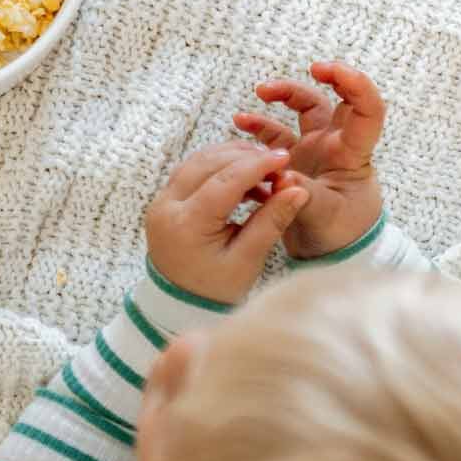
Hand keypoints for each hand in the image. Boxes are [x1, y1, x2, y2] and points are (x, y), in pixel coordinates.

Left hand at [146, 142, 308, 305]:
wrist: (179, 302)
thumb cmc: (214, 288)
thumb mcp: (247, 260)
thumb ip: (271, 222)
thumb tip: (298, 190)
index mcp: (185, 225)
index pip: (224, 183)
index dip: (257, 166)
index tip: (285, 158)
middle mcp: (166, 208)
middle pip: (208, 164)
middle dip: (246, 158)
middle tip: (278, 166)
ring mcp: (161, 202)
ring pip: (198, 161)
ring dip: (232, 158)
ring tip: (264, 171)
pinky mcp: (164, 200)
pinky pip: (192, 170)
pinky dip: (219, 166)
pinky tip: (245, 180)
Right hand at [231, 61, 384, 259]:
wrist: (331, 254)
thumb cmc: (341, 234)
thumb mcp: (324, 217)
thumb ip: (302, 195)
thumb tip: (280, 175)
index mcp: (352, 154)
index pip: (364, 108)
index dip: (353, 83)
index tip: (326, 71)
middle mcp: (334, 146)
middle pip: (326, 101)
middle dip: (305, 85)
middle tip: (275, 85)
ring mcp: (313, 153)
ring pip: (300, 114)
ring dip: (280, 100)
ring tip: (256, 96)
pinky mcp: (293, 164)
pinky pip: (275, 139)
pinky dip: (259, 131)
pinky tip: (240, 126)